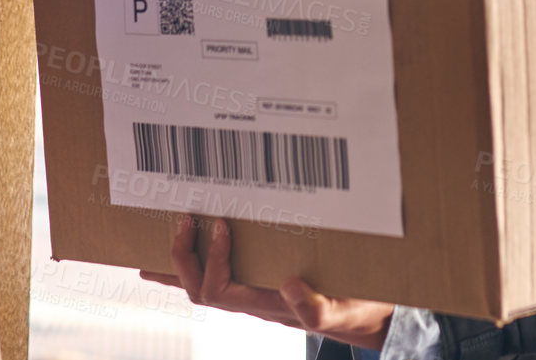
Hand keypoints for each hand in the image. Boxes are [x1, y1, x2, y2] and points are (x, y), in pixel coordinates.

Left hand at [141, 215, 393, 350]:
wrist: (365, 315)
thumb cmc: (353, 308)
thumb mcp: (343, 309)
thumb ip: (318, 307)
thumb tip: (288, 286)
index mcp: (264, 305)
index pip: (218, 290)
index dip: (212, 259)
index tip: (221, 224)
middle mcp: (250, 299)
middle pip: (199, 288)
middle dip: (184, 256)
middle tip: (185, 219)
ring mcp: (251, 291)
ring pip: (202, 283)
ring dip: (183, 258)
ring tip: (171, 230)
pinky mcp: (257, 280)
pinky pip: (218, 273)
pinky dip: (198, 259)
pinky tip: (187, 244)